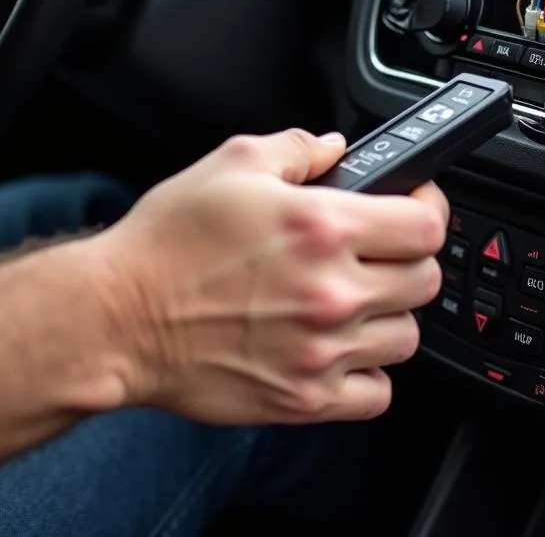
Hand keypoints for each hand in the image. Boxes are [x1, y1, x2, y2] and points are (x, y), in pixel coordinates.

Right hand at [91, 129, 447, 425]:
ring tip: (359, 299)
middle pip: (425, 281)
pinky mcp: (304, 397)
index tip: (415, 205)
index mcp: (322, 227)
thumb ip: (299, 148)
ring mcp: (321, 350)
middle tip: (383, 251)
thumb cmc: (168, 242)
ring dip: (390, 314)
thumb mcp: (233, 163)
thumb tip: (338, 149)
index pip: (426, 224)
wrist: (116, 318)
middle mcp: (331, 291)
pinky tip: (344, 348)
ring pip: (407, 337)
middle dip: (410, 259)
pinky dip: (369, 373)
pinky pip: (377, 393)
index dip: (428, 207)